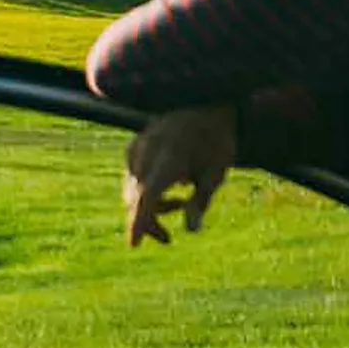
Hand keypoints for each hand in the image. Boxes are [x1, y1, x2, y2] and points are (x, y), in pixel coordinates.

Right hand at [125, 105, 237, 248]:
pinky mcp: (133, 147)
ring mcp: (137, 148)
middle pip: (135, 198)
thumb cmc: (215, 140)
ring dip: (149, 206)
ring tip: (179, 204)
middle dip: (148, 222)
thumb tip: (191, 230)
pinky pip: (132, 178)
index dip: (140, 221)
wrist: (204, 103)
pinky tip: (169, 186)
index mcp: (170, 158)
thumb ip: (201, 201)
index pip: (148, 195)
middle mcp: (147, 152)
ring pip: (131, 190)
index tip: (134, 244)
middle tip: (167, 238)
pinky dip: (144, 191)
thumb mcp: (217, 171)